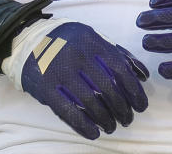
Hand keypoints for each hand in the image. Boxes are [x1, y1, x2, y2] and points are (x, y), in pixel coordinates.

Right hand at [1, 19, 148, 139]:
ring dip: (105, 119)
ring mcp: (60, 72)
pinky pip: (68, 111)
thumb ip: (118, 53)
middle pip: (108, 88)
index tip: (141, 105)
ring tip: (112, 126)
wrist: (29, 40)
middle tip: (127, 119)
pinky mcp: (46, 88)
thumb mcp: (93, 37)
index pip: (120, 70)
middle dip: (122, 109)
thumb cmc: (68, 41)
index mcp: (93, 42)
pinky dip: (83, 126)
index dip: (134, 91)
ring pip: (90, 102)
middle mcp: (78, 56)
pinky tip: (94, 133)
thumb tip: (143, 75)